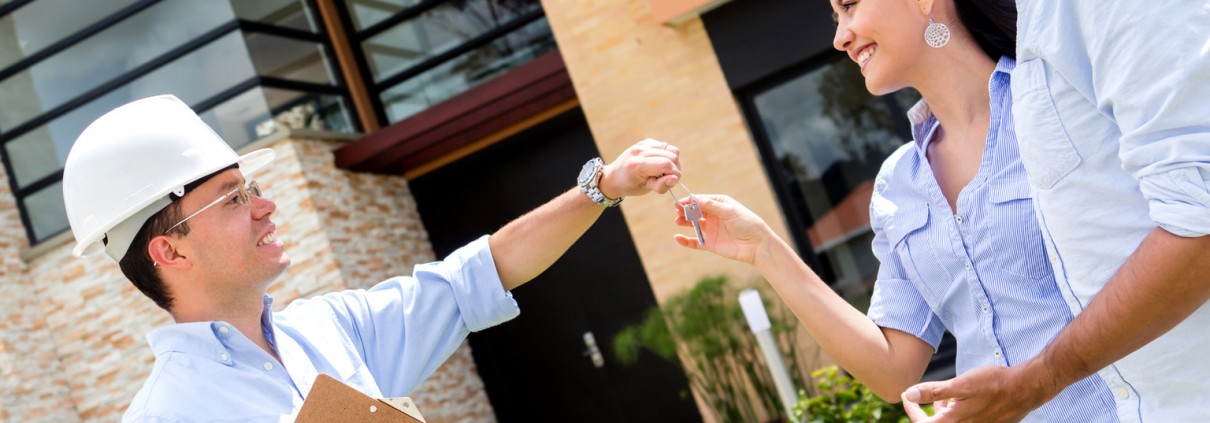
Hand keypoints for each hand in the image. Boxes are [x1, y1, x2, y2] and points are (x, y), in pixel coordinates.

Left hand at [598, 138, 680, 197]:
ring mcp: (643, 144)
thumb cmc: (630, 185)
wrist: (614, 176)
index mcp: (637, 165)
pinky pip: (666, 146)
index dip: (673, 174)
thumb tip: (676, 178)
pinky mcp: (646, 142)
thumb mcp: (644, 189)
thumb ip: (661, 185)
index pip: (666, 164)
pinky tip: (658, 163)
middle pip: (672, 156)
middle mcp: (640, 151)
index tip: (670, 182)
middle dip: (674, 169)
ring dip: (673, 162)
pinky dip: (667, 156)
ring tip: (663, 171)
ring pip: (672, 150)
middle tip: (665, 178)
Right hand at [672, 194, 772, 264]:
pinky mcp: (710, 244)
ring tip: (678, 221)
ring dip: (684, 222)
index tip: (679, 202)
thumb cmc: (746, 223)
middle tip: (678, 211)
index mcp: (718, 204)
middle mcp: (713, 216)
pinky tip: (678, 237)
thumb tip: (693, 198)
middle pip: (694, 211)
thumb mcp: (728, 210)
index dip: (689, 201)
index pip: (700, 200)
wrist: (756, 244)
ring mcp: (711, 230)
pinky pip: (694, 242)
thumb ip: (710, 205)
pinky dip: (685, 241)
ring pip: (693, 225)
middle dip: (685, 211)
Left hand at [900, 364, 1059, 422]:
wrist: (1024, 389)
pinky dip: (956, 411)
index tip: (907, 395)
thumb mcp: (961, 384)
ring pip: (950, 422)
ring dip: (942, 409)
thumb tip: (909, 394)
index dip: (911, 409)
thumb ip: (934, 391)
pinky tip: (958, 399)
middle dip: (927, 410)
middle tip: (923, 394)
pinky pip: (963, 421)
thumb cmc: (994, 384)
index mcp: (954, 421)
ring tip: (943, 395)